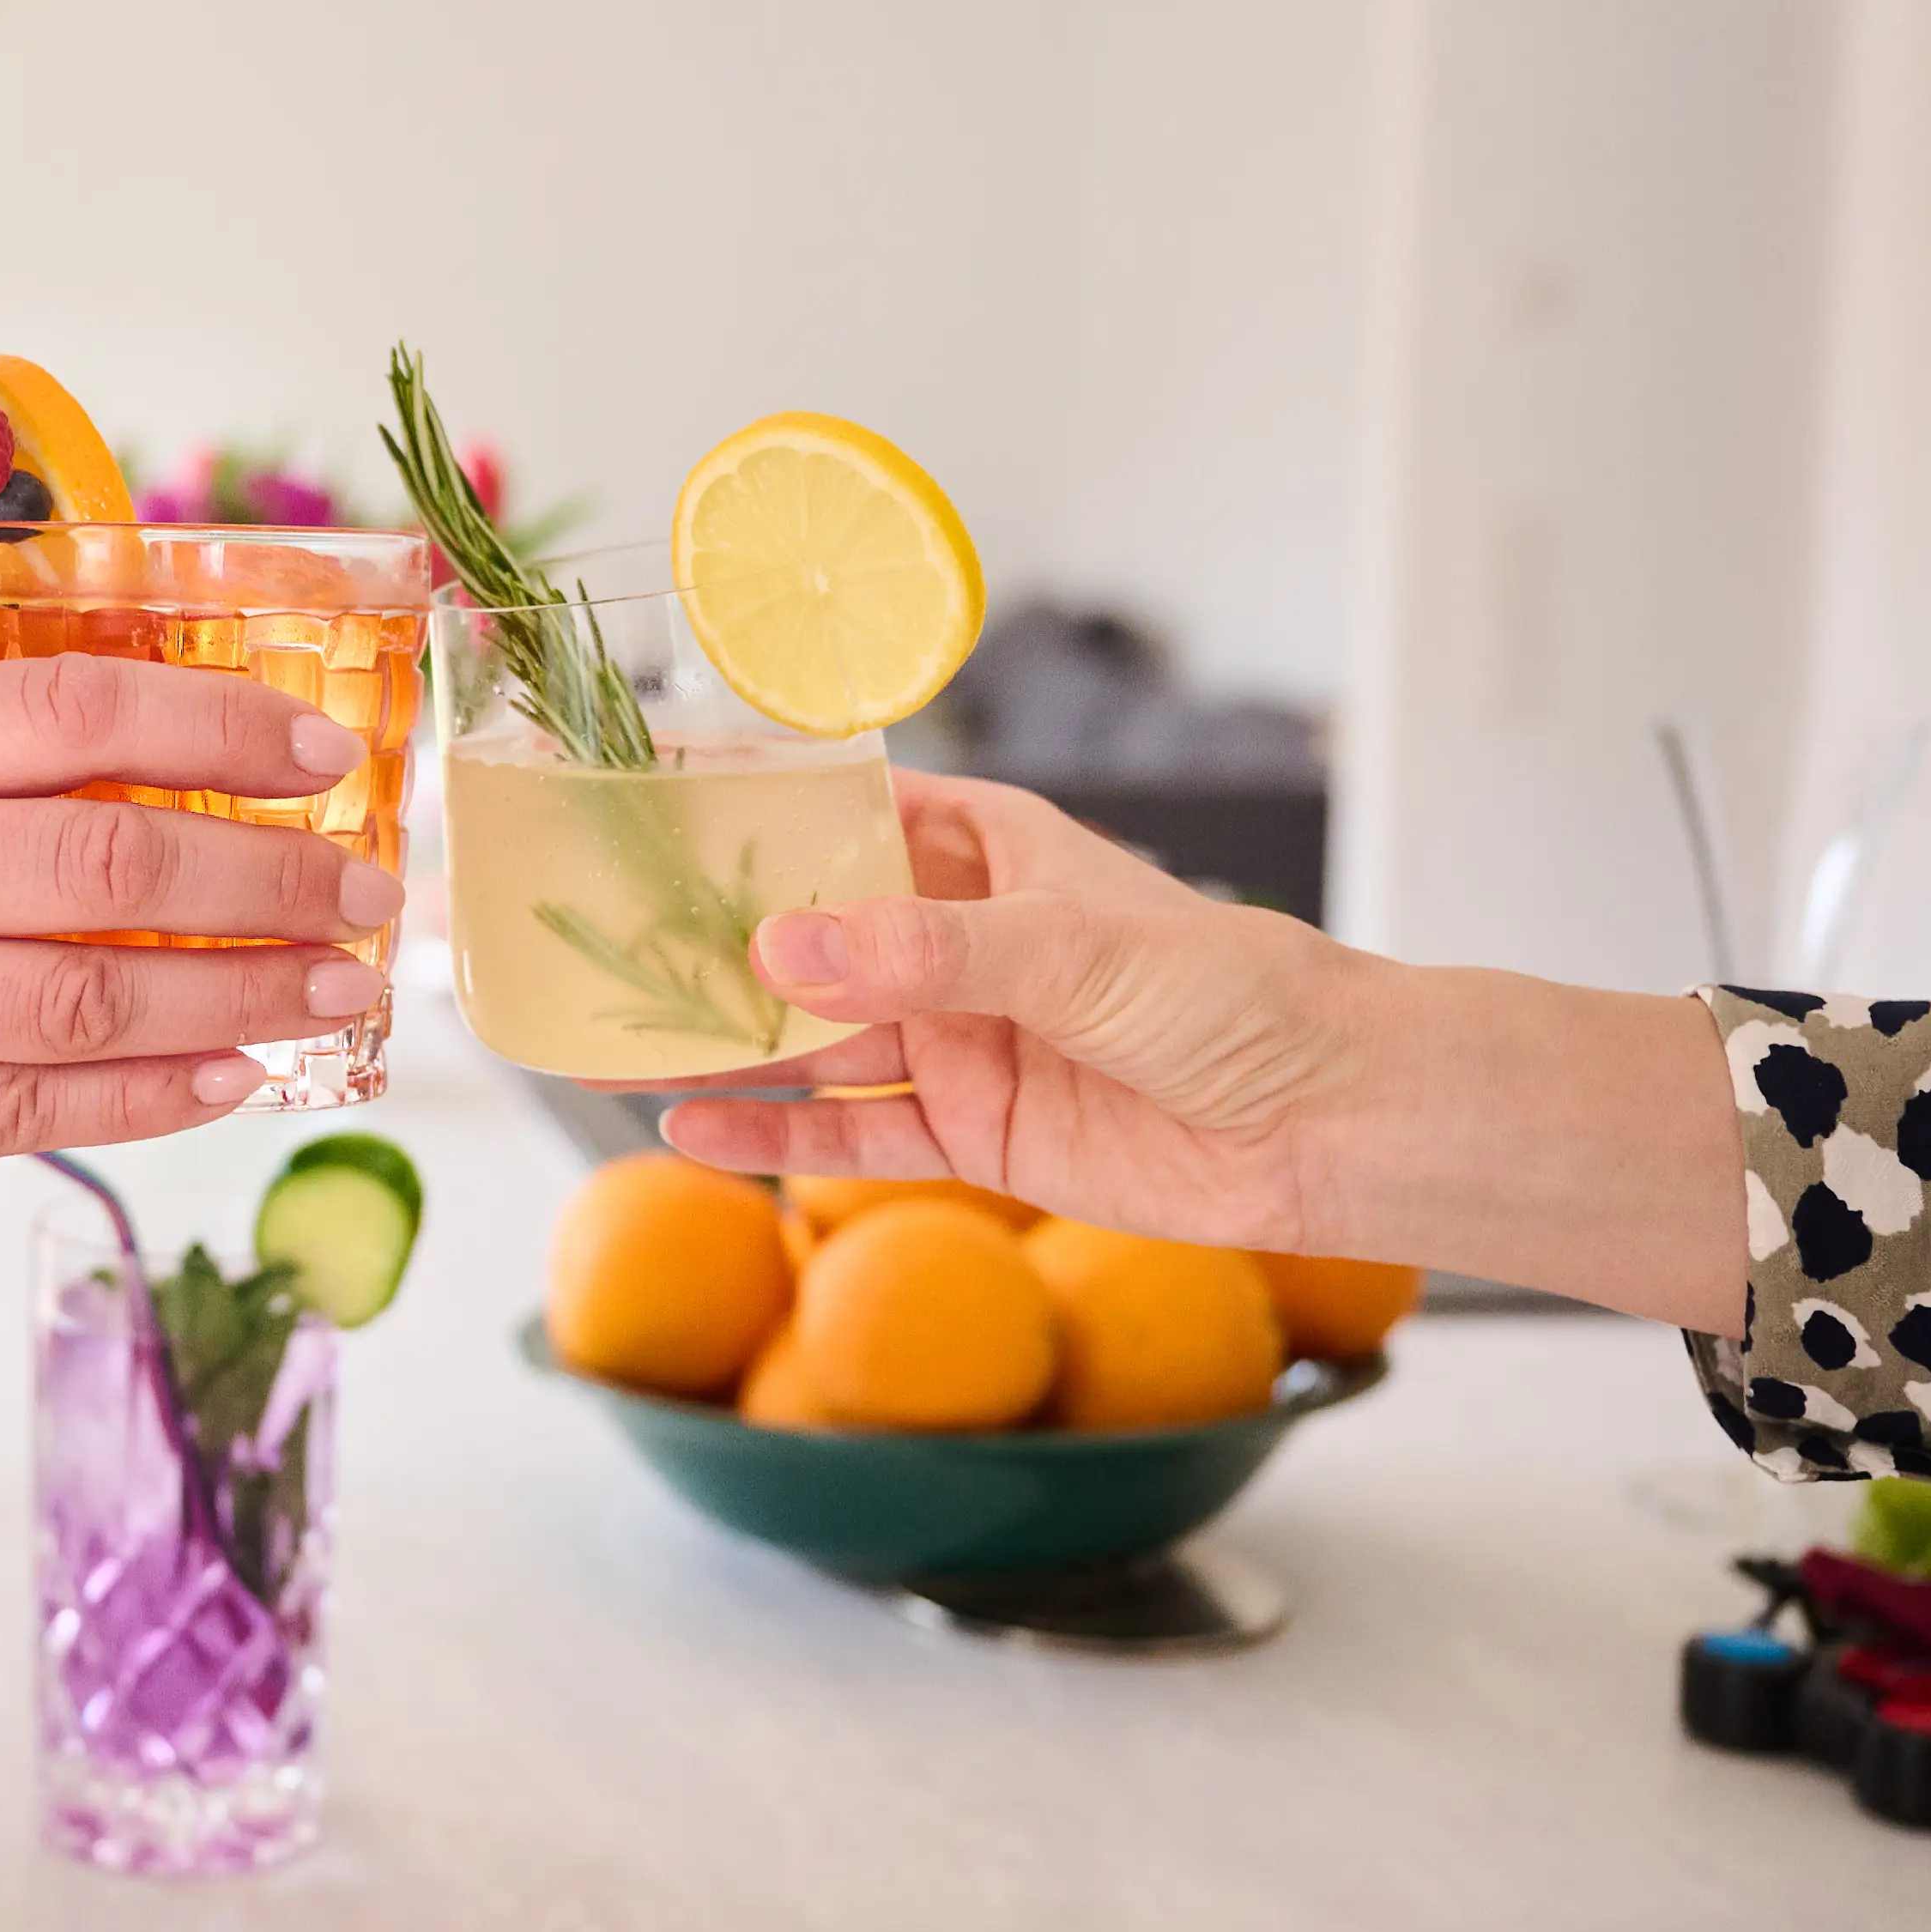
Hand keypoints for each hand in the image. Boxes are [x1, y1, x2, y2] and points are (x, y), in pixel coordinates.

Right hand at [0, 655, 405, 1185]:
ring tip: (340, 990)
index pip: (70, 712)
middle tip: (370, 889)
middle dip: (267, 880)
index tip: (322, 746)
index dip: (217, 724)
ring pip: (84, 1007)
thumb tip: (177, 787)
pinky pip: (22, 1116)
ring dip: (240, 999)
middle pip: (106, 870)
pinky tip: (238, 1074)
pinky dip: (149, 1096)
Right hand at [653, 772, 1742, 1327]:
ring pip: (811, 1035)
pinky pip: (850, 1129)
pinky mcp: (971, 1132)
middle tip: (597, 941)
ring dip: (723, 1041)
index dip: (747, 805)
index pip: (841, 810)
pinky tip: (689, 1126)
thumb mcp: (1071, 949)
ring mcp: (957, 1038)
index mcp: (985, 848)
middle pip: (806, 930)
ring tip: (614, 1043)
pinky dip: (772, 1132)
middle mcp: (956, 938)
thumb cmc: (1232, 994)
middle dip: (710, 936)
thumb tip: (782, 941)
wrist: (1333, 1124)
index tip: (642, 799)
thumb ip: (922, 951)